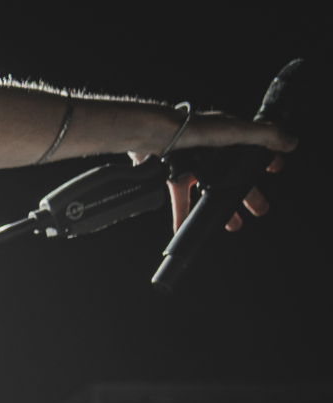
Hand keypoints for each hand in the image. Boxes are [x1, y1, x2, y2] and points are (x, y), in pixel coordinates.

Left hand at [130, 113, 296, 232]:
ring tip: (231, 224)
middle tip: (259, 210)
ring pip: (211, 189)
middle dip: (248, 195)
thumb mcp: (237, 131)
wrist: (157, 135)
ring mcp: (194, 162)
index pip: (254, 149)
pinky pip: (183, 199)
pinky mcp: (175, 174)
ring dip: (221, 207)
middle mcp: (212, 150)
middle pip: (235, 176)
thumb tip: (290, 142)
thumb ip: (264, 136)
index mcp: (230, 138)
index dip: (265, 161)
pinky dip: (184, 215)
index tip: (274, 171)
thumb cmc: (194, 129)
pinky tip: (186, 228)